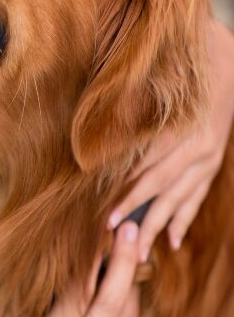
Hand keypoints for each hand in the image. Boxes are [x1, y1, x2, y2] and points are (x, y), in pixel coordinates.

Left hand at [109, 20, 233, 260]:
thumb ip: (128, 112)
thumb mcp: (153, 87)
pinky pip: (198, 197)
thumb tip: (95, 138)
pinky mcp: (212, 164)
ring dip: (161, 227)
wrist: (225, 63)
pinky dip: (185, 219)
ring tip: (143, 254)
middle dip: (140, 219)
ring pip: (183, 200)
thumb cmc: (179, 71)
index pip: (150, 173)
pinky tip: (174, 241)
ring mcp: (209, 160)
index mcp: (183, 134)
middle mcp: (200, 151)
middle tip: (117, 242)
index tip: (105, 216)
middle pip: (165, 192)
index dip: (128, 196)